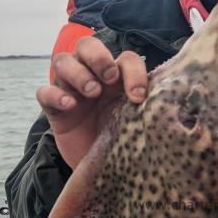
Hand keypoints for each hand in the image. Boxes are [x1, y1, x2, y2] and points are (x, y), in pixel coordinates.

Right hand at [37, 37, 146, 168]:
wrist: (104, 172)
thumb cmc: (124, 142)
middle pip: (87, 45)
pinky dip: (56, 95)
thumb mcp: (138, 123)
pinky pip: (44, 92)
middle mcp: (93, 77)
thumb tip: (172, 98)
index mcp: (118, 79)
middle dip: (98, 57)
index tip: (138, 96)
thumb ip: (148, 106)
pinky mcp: (54, 109)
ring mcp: (71, 90)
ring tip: (92, 92)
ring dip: (78, 72)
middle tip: (109, 79)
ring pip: (62, 61)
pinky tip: (70, 106)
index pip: (125, 58)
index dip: (133, 71)